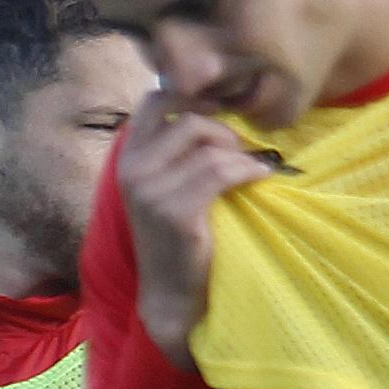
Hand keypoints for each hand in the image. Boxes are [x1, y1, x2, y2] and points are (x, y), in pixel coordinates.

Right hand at [121, 99, 272, 369]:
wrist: (171, 291)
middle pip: (189, 118)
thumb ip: (174, 149)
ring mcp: (149, 192)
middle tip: (239, 152)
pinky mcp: (174, 211)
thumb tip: (214, 105)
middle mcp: (131, 170)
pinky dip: (250, 170)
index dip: (191, 97)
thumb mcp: (165, 185)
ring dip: (240, 155)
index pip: (154, 100)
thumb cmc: (177, 235)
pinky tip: (260, 178)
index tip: (217, 114)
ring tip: (251, 169)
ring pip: (209, 147)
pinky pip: (222, 171)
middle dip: (223, 130)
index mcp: (127, 159)